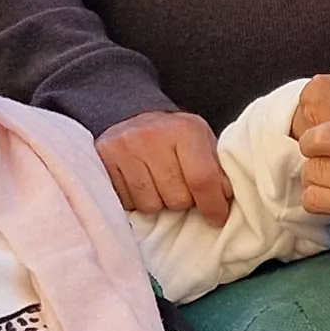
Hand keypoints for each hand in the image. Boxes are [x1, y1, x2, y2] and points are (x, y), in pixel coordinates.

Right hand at [98, 110, 230, 220]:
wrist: (130, 112)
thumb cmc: (173, 136)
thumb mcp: (201, 142)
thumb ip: (216, 169)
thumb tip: (225, 197)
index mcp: (185, 130)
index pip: (202, 179)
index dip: (213, 205)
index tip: (217, 218)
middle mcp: (152, 136)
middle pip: (177, 199)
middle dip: (183, 201)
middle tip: (179, 186)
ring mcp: (125, 147)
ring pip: (151, 205)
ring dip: (159, 202)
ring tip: (157, 184)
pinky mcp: (103, 159)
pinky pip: (127, 202)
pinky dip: (136, 200)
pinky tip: (139, 183)